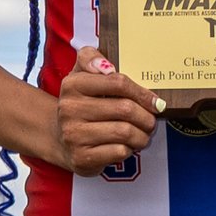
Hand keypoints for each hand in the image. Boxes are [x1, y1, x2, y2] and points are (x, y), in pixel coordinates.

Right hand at [54, 46, 162, 175]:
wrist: (60, 137)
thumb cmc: (81, 103)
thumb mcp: (82, 74)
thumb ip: (92, 58)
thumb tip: (108, 66)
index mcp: (72, 84)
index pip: (118, 83)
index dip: (142, 93)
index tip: (155, 101)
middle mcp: (69, 109)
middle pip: (125, 109)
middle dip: (146, 117)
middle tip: (151, 121)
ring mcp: (74, 135)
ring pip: (125, 132)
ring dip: (142, 135)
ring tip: (143, 134)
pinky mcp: (81, 157)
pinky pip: (119, 152)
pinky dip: (130, 149)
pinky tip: (127, 146)